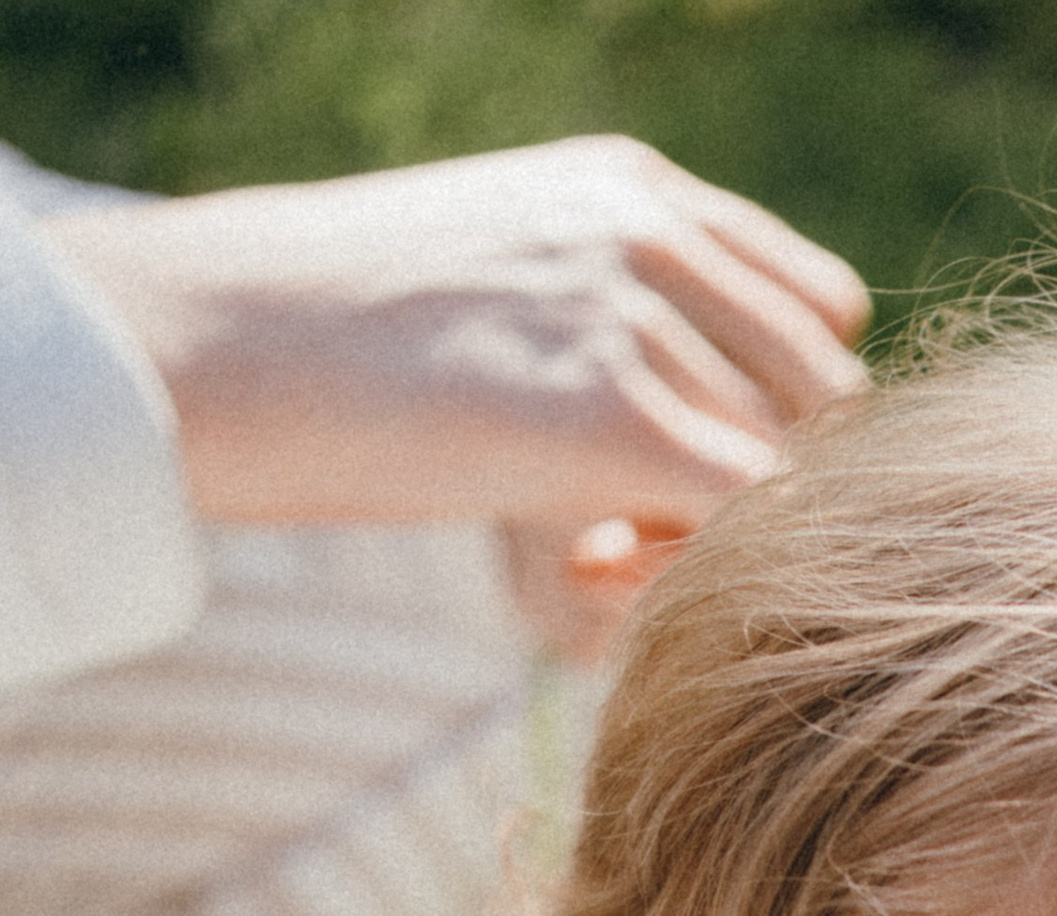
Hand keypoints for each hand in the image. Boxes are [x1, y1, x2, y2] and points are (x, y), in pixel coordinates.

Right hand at [43, 136, 866, 657]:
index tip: (703, 467)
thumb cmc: (338, 337)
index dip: (787, 405)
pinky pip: (745, 517)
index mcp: (637, 188)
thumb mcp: (501, 285)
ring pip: (788, 463)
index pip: (816, 305)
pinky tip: (590, 573)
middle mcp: (653, 231)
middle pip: (823, 393)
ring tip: (591, 560)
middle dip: (773, 486)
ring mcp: (636, 314)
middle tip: (646, 537)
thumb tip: (696, 423)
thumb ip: (613, 319)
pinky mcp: (610, 415)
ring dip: (720, 539)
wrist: (221, 341)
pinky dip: (701, 570)